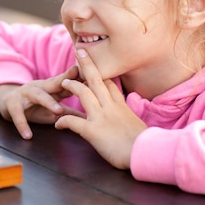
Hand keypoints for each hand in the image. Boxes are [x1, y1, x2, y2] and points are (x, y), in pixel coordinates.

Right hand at [0, 66, 84, 139]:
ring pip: (38, 95)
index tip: (94, 77)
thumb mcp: (52, 107)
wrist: (7, 102)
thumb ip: (70, 111)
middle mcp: (40, 87)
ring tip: (58, 111)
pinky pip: (18, 114)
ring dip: (48, 102)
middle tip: (81, 87)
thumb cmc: (35, 105)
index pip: (68, 82)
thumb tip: (90, 117)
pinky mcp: (12, 103)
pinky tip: (28, 136)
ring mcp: (25, 93)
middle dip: (66, 82)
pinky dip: (22, 125)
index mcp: (51, 87)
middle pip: (54, 83)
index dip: (79, 79)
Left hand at [55, 49, 146, 168]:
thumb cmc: (145, 144)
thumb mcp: (136, 124)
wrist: (146, 153)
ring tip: (63, 83)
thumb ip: (127, 118)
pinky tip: (57, 124)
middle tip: (78, 51)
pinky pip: (73, 121)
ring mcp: (101, 117)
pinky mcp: (93, 131)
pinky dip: (63, 121)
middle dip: (86, 64)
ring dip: (72, 86)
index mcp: (121, 106)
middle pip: (97, 79)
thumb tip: (126, 120)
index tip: (94, 63)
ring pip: (84, 94)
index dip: (101, 72)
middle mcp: (110, 107)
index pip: (109, 83)